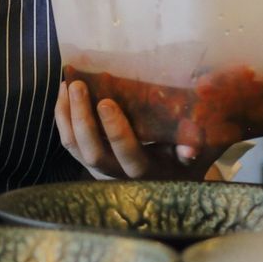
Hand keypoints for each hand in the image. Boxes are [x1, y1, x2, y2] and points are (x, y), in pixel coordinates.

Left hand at [53, 80, 218, 180]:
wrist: (172, 176)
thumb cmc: (188, 154)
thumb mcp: (200, 150)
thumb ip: (196, 142)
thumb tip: (191, 146)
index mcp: (149, 170)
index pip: (128, 155)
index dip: (115, 131)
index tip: (107, 102)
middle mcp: (120, 174)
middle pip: (93, 153)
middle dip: (83, 119)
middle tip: (79, 86)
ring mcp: (101, 168)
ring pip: (75, 147)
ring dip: (68, 116)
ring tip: (68, 85)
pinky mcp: (88, 159)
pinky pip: (68, 142)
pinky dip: (62, 117)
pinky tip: (63, 93)